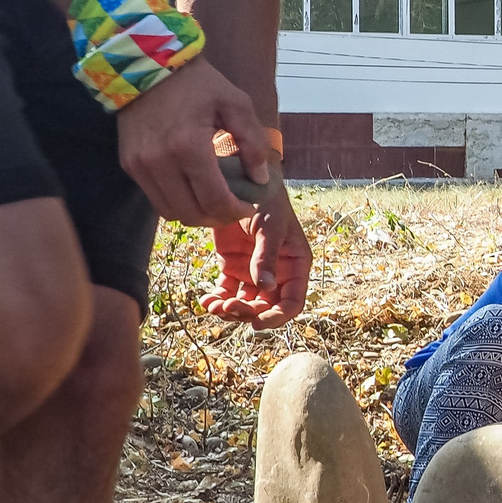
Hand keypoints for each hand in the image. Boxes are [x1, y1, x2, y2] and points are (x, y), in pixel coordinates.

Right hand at [114, 58, 276, 226]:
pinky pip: (155, 198)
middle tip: (234, 208)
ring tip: (215, 203)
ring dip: (196, 214)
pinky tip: (193, 190)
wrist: (146, 64)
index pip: (214, 200)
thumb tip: (260, 179)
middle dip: (218, 218)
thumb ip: (253, 142)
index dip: (235, 211)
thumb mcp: (235, 103)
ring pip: (171, 212)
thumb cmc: (197, 83)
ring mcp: (140, 166)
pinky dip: (177, 202)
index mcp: (188, 147)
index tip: (249, 206)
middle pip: (192, 214)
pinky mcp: (129, 164)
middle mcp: (159, 162)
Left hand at [202, 185, 310, 327]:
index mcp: (294, 265)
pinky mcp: (233, 267)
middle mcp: (276, 272)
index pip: (292, 302)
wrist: (242, 180)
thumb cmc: (267, 200)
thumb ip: (266, 257)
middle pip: (265, 307)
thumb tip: (265, 288)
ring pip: (245, 304)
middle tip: (228, 309)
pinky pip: (226, 291)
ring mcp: (253, 271)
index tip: (257, 323)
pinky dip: (217, 299)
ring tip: (214, 306)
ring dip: (230, 310)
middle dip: (247, 313)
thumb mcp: (270, 227)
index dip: (277, 317)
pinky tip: (207, 301)